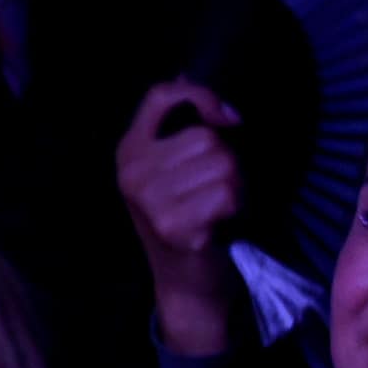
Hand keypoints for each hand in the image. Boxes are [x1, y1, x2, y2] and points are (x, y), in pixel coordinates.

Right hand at [116, 78, 243, 355]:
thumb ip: (182, 129)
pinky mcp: (172, 225)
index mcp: (129, 150)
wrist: (187, 284)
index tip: (229, 118)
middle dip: (229, 163)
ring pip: (224, 165)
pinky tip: (221, 225)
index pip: (161, 96)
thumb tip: (198, 83)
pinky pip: (228, 195)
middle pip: (208, 138)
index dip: (200, 95)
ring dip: (237, 188)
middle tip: (219, 192)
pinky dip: (237, 209)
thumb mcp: (176, 171)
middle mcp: (131, 171)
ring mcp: (148, 199)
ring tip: (220, 208)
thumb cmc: (191, 221)